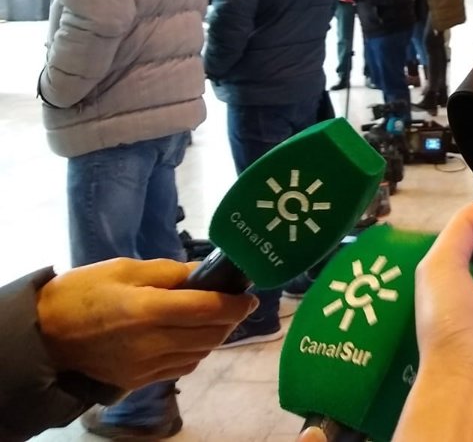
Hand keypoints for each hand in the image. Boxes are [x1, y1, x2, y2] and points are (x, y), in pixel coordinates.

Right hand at [36, 258, 256, 390]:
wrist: (44, 336)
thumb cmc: (83, 293)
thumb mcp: (125, 269)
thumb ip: (170, 272)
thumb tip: (206, 272)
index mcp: (147, 309)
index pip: (208, 309)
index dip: (235, 304)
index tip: (249, 295)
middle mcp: (151, 342)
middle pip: (211, 334)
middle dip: (231, 319)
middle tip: (237, 303)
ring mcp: (146, 366)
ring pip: (201, 353)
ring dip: (216, 335)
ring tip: (218, 317)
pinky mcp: (140, 381)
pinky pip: (183, 367)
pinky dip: (197, 351)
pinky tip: (193, 336)